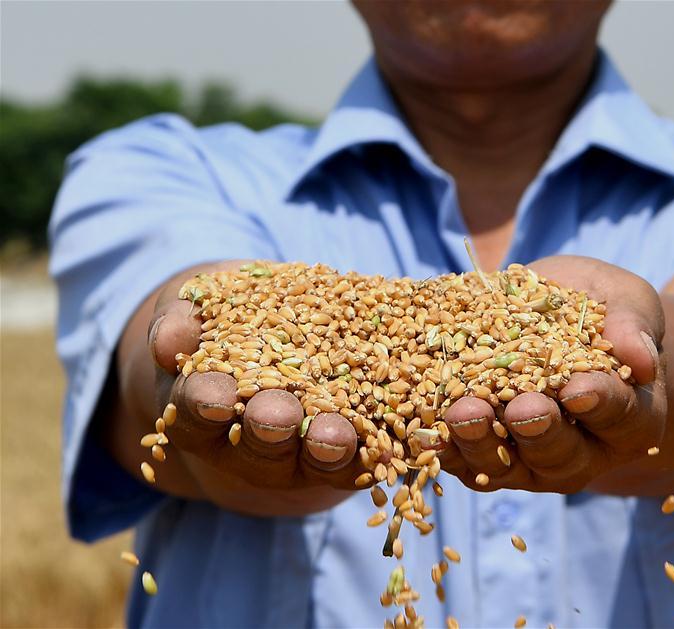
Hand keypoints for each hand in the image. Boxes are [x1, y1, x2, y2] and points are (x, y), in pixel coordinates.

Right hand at [130, 262, 366, 513]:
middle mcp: (252, 446)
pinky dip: (375, 457)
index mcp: (204, 412)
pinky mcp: (349, 454)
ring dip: (326, 450)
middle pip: (258, 447)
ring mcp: (302, 456)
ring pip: (313, 460)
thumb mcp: (201, 311)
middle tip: (278, 417)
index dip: (203, 407)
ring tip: (337, 436)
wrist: (279, 340)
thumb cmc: (229, 321)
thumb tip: (170, 343)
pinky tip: (390, 448)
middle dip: (268, 432)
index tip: (214, 396)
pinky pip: (361, 462)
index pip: (196, 414)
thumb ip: (181, 322)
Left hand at [436, 255, 666, 492]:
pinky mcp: (485, 458)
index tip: (577, 385)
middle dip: (539, 431)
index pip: (619, 415)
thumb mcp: (624, 300)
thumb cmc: (598, 309)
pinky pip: (462, 462)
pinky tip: (420, 428)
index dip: (600, 402)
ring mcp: (531, 463)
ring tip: (461, 414)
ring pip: (506, 467)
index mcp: (630, 419)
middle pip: (561, 453)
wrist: (552, 320)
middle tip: (521, 409)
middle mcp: (583, 452)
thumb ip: (631, 324)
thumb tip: (640, 358)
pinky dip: (441, 447)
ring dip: (481, 444)